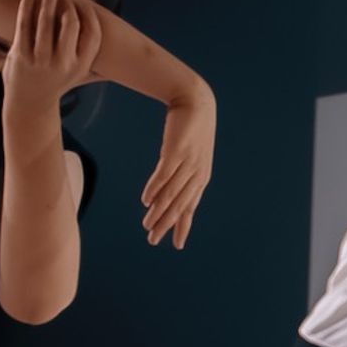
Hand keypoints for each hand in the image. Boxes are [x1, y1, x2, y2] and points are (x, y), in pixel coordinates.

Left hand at [4, 0, 101, 103]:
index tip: (83, 3)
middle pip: (71, 24)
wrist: (29, 105)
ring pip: (46, 22)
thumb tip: (134, 55)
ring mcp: (40, 60)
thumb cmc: (58, 83)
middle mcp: (63, 63)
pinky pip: (24, 26)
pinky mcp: (20, 56)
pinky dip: (26, 8)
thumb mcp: (81, 74)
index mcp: (80, 65)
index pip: (93, 33)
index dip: (90, 15)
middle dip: (68, 4)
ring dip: (48, 1)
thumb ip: (101, 62)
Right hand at [142, 85, 216, 249]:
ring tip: (147, 225)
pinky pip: (165, 174)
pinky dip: (155, 188)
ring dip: (158, 211)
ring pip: (172, 192)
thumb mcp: (189, 156)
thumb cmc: (191, 131)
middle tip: (154, 240)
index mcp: (200, 177)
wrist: (196, 102)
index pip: (190, 207)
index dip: (183, 226)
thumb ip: (178, 175)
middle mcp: (197, 173)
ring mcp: (188, 162)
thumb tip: (161, 195)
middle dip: (167, 225)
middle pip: (180, 205)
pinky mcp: (177, 150)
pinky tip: (146, 200)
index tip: (177, 244)